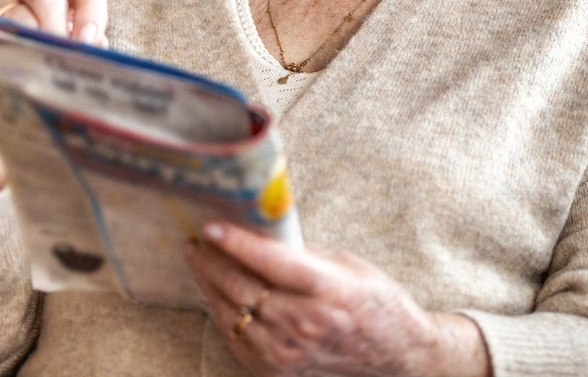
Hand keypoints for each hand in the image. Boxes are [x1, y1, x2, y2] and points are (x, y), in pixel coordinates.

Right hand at [0, 0, 108, 205]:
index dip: (92, 9)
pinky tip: (10, 71)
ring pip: (18, 14)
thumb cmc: (34, 68)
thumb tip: (96, 49)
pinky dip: (3, 51)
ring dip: (30, 45)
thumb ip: (81, 44)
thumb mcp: (64, 52)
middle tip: (61, 57)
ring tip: (36, 69)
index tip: (89, 42)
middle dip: (59, 29)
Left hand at [186, 222, 490, 376]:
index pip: (271, 261)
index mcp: (328, 289)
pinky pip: (235, 338)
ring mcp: (288, 352)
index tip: (211, 225)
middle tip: (196, 240)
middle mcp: (306, 323)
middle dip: (213, 260)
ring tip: (198, 262)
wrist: (391, 353)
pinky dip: (221, 313)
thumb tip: (260, 230)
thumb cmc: (373, 299)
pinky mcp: (277, 370)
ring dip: (209, 285)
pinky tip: (214, 293)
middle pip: (243, 287)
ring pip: (232, 313)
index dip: (236, 242)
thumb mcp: (346, 264)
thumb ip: (303, 253)